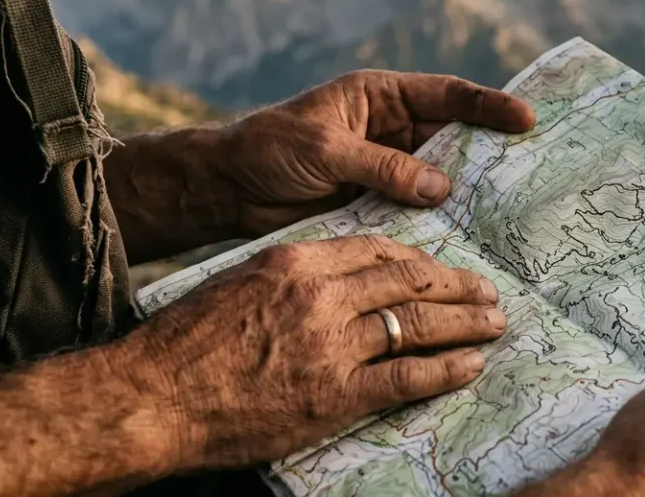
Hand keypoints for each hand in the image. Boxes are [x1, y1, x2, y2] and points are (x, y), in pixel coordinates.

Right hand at [109, 235, 507, 471]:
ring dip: (464, 323)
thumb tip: (334, 280)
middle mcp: (321, 295)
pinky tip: (470, 365)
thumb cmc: (183, 343)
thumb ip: (291, 278)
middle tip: (487, 290)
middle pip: (408, 280)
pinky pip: (406, 376)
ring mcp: (331, 345)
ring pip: (417, 323)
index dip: (418, 258)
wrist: (150, 396)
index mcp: (297, 262)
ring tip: (494, 323)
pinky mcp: (334, 394)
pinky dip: (445, 370)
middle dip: (455, 285)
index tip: (440, 267)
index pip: (376, 249)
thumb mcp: (238, 285)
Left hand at [220, 71, 535, 234]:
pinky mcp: (379, 202)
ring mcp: (388, 166)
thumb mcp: (325, 152)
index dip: (487, 104)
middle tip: (535, 165)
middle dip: (491, 149)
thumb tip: (441, 187)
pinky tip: (469, 236)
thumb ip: (382, 167)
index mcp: (380, 96)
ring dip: (471, 190)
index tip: (526, 118)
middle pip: (454, 135)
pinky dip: (442, 221)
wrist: (227, 189)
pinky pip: (420, 209)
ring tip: (512, 207)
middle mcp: (391, 128)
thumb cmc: (267, 150)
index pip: (445, 94)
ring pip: (442, 176)